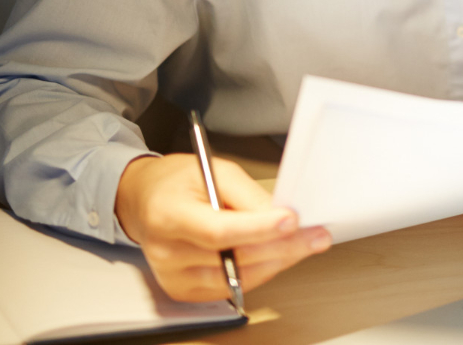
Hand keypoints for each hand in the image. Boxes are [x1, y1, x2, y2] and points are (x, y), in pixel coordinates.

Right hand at [115, 153, 331, 301]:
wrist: (145, 201)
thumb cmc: (179, 182)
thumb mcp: (214, 170)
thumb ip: (247, 194)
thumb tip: (280, 214)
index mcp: (169, 215)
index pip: (217, 230)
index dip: (257, 228)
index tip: (291, 220)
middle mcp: (166, 252)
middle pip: (233, 257)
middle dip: (283, 246)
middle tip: (317, 234)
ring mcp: (173, 277)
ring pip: (238, 277)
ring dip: (278, 261)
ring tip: (306, 243)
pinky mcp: (184, 291)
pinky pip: (232, 287)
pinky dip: (260, 272)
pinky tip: (278, 255)